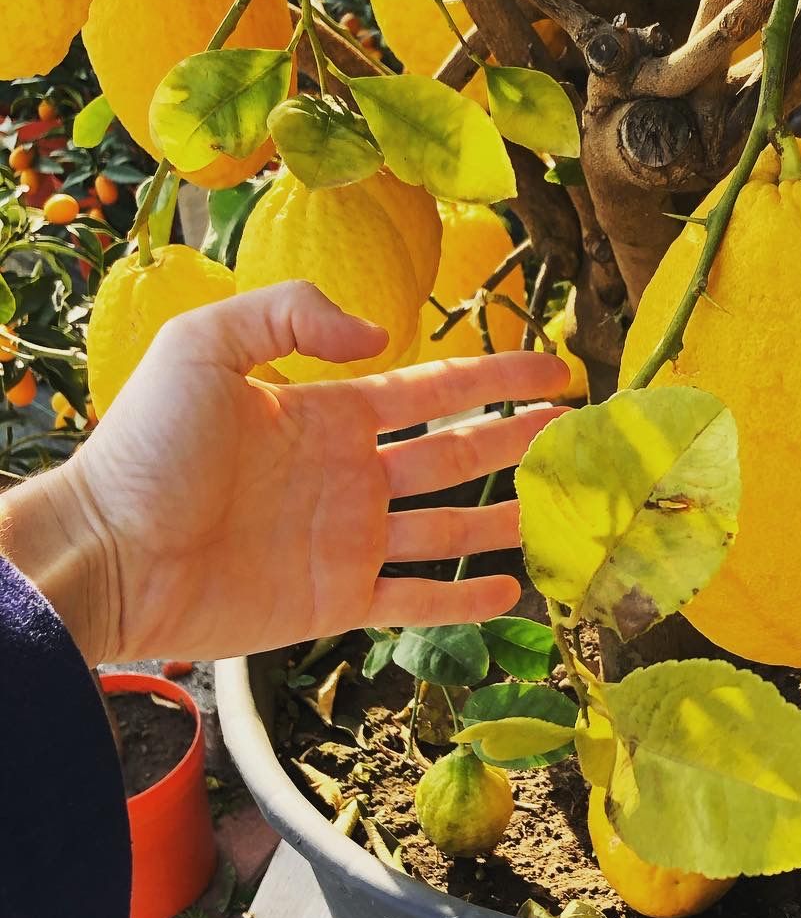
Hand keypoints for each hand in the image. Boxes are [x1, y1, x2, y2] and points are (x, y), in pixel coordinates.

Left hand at [0, 283, 571, 664]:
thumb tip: (381, 339)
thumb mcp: (203, 348)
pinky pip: (415, 601)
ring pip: (449, 527)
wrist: (107, 555)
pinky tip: (510, 590)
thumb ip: (290, 316)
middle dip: (516, 439)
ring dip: (504, 518)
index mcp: (329, 413)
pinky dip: (462, 599)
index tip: (553, 367)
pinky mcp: (337, 601)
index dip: (495, 376)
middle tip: (577, 433)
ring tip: (560, 511)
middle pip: (456, 454)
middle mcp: (352, 475)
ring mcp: (349, 540)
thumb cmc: (146, 450)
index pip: (433, 390)